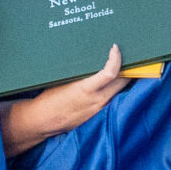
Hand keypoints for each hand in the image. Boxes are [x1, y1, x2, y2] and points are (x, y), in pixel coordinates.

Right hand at [0, 46, 128, 157]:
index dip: (116, 59)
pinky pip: (113, 99)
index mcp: (86, 89)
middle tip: (126, 55)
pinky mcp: (98, 115)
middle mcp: (97, 101)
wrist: (43, 121)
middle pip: (123, 82)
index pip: (110, 73)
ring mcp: (99, 109)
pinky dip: (115, 89)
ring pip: (121, 91)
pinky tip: (112, 82)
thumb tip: (94, 58)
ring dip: (123, 79)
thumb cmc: (50, 98)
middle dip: (127, 67)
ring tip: (121, 66)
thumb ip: (82, 73)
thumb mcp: (64, 80)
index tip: (115, 48)